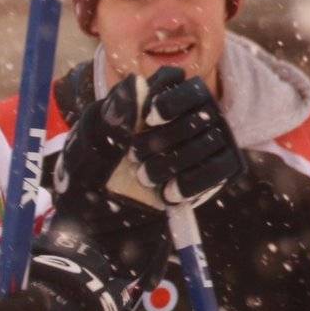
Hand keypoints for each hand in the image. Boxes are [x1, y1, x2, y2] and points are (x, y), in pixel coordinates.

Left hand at [48, 66, 243, 288]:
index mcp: (153, 99)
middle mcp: (186, 115)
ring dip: (176, 161)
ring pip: (211, 139)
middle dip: (166, 138)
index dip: (170, 99)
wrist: (100, 228)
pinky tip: (167, 195)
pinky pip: (220, 169)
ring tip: (146, 179)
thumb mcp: (90, 146)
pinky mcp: (218, 170)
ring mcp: (206, 142)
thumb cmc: (89, 180)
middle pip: (199, 111)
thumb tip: (136, 82)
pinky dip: (194, 183)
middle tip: (135, 159)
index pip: (178, 82)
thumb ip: (113, 113)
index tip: (151, 117)